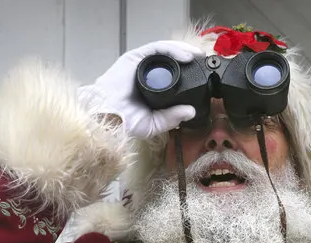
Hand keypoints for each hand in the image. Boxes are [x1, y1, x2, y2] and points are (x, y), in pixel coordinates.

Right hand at [78, 40, 203, 138]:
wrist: (107, 116)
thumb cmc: (124, 121)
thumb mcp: (153, 124)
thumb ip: (171, 119)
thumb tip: (190, 112)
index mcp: (153, 87)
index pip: (173, 75)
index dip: (188, 72)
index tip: (203, 76)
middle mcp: (148, 73)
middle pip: (171, 60)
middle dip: (189, 58)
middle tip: (204, 62)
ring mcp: (141, 64)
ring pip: (166, 52)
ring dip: (184, 50)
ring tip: (198, 56)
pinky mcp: (135, 57)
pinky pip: (157, 49)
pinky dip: (173, 50)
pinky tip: (186, 56)